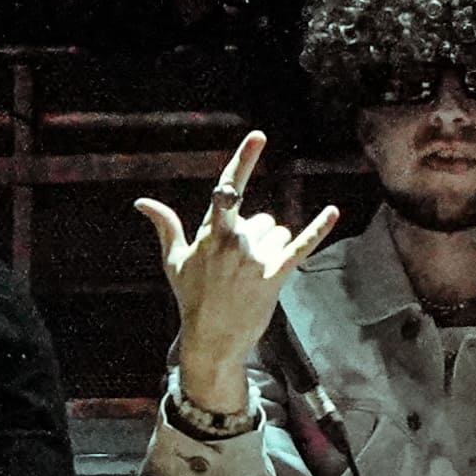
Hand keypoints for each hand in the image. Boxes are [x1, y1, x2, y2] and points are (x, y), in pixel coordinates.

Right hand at [134, 131, 344, 398]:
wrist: (211, 339)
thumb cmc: (192, 297)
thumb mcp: (174, 261)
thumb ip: (165, 226)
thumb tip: (142, 202)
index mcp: (211, 233)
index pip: (228, 188)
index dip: (244, 160)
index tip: (258, 137)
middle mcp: (235, 242)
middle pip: (261, 219)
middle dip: (255, 236)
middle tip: (237, 267)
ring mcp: (256, 260)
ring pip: (278, 233)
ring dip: (270, 248)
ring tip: (252, 276)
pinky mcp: (275, 277)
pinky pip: (301, 247)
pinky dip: (318, 229)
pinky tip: (332, 212)